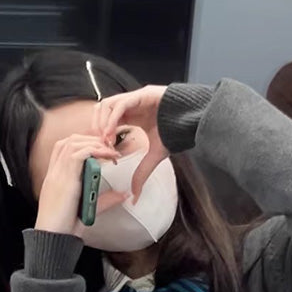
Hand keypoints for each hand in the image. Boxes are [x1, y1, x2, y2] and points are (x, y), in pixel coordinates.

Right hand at [35, 135, 124, 234]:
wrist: (52, 238)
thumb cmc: (65, 228)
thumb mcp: (87, 209)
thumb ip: (104, 200)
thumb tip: (124, 194)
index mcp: (54, 178)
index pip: (63, 148)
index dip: (82, 143)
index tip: (99, 148)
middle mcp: (54, 172)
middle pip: (69, 141)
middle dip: (91, 139)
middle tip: (109, 146)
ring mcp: (58, 174)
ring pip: (74, 142)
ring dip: (95, 143)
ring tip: (110, 151)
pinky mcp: (65, 179)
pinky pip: (80, 154)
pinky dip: (95, 150)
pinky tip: (108, 156)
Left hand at [92, 86, 168, 201]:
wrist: (194, 120)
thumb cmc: (177, 133)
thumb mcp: (154, 156)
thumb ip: (142, 174)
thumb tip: (135, 197)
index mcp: (132, 116)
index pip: (107, 120)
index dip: (101, 135)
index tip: (102, 150)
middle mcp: (132, 104)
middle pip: (102, 109)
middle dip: (97, 127)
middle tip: (100, 144)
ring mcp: (136, 97)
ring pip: (107, 104)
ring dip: (102, 123)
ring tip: (105, 140)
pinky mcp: (143, 94)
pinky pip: (120, 104)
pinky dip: (112, 119)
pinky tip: (112, 134)